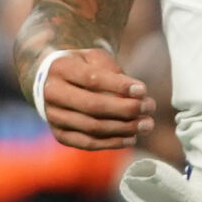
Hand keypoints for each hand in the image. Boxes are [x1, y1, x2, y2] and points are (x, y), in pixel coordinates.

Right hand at [38, 48, 154, 149]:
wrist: (52, 82)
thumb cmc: (82, 67)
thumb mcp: (95, 58)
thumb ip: (113, 71)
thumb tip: (136, 94)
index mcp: (60, 68)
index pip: (92, 79)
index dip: (119, 86)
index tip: (143, 90)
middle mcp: (51, 93)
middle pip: (92, 106)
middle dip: (125, 109)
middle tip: (150, 108)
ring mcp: (53, 116)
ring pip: (91, 127)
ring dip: (123, 128)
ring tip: (147, 124)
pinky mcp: (59, 134)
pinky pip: (87, 143)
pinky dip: (111, 143)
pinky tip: (131, 138)